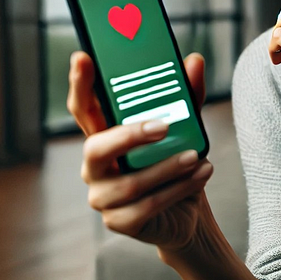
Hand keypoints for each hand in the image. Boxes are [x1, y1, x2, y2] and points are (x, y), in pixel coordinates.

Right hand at [67, 51, 212, 251]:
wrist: (188, 212)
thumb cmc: (176, 162)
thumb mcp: (185, 127)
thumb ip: (188, 96)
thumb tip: (194, 61)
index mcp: (105, 136)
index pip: (84, 108)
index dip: (80, 85)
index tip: (82, 58)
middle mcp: (96, 166)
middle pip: (96, 148)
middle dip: (129, 135)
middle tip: (164, 126)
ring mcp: (103, 196)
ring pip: (130, 182)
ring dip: (167, 167)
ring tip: (196, 156)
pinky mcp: (120, 222)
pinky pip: (147, 206)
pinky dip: (178, 188)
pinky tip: (200, 175)